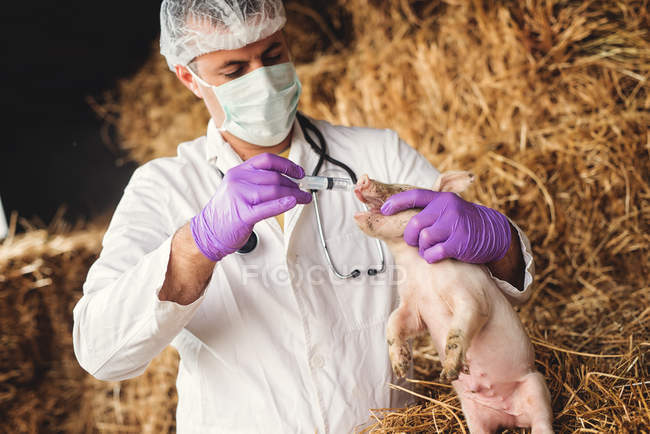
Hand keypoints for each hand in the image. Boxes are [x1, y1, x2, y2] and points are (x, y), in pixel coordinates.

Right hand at [191, 153, 311, 260]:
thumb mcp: (238, 189)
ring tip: (304, 199)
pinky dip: (282, 204)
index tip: (300, 173)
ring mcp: (239, 197)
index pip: (266, 160)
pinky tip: (292, 202)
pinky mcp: (242, 215)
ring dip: (294, 195)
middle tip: (304, 191)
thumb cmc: (227, 212)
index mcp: (238, 171)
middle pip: (274, 177)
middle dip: (294, 184)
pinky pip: (266, 207)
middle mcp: (238, 180)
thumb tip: (288, 181)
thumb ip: (258, 182)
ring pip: (274, 190)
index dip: (287, 165)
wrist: (208, 231)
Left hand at [380, 190, 510, 263]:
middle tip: (414, 241)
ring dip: (422, 248)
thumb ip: (427, 211)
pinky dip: (431, 257)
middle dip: (410, 236)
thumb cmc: (461, 223)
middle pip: (415, 223)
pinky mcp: (460, 242)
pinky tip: (437, 256)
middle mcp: (447, 208)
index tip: (383, 210)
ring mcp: (454, 224)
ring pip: (424, 238)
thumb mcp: (446, 210)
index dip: (396, 203)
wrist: (491, 233)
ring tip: (430, 249)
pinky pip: (435, 253)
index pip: (414, 196)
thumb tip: (396, 213)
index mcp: (441, 199)